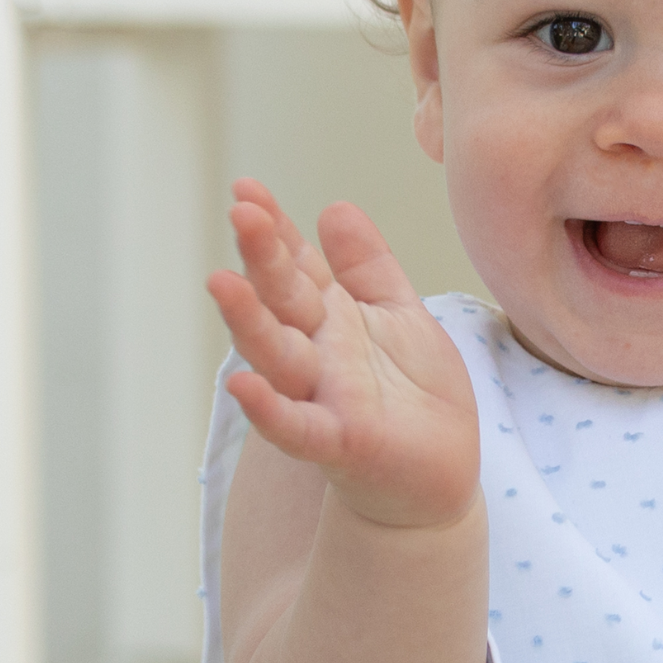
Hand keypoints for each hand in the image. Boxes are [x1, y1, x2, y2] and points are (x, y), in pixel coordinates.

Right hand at [206, 179, 479, 529]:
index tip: (247, 189)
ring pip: (278, 356)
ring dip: (250, 322)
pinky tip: (243, 385)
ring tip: (224, 283)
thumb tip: (332, 208)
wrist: (439, 473)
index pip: (295, 266)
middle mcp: (317, 353)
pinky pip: (297, 428)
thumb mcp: (399, 315)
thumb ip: (367, 267)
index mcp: (332, 317)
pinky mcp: (339, 442)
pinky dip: (269, 410)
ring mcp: (322, 397)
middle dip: (264, 258)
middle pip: (283, 301)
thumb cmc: (415, 394)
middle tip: (243, 213)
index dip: (273, 230)